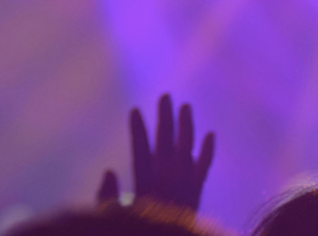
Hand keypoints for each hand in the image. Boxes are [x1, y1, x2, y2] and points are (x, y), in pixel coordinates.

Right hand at [97, 94, 214, 211]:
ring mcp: (185, 191)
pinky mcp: (195, 197)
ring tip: (186, 106)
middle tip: (166, 96)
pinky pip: (203, 171)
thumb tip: (108, 171)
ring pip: (188, 153)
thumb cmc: (136, 232)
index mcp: (147, 192)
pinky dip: (207, 154)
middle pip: (168, 147)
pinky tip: (210, 136)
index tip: (134, 110)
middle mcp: (168, 188)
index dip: (138, 133)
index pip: (141, 155)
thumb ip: (107, 199)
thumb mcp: (112, 221)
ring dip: (187, 129)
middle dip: (166, 120)